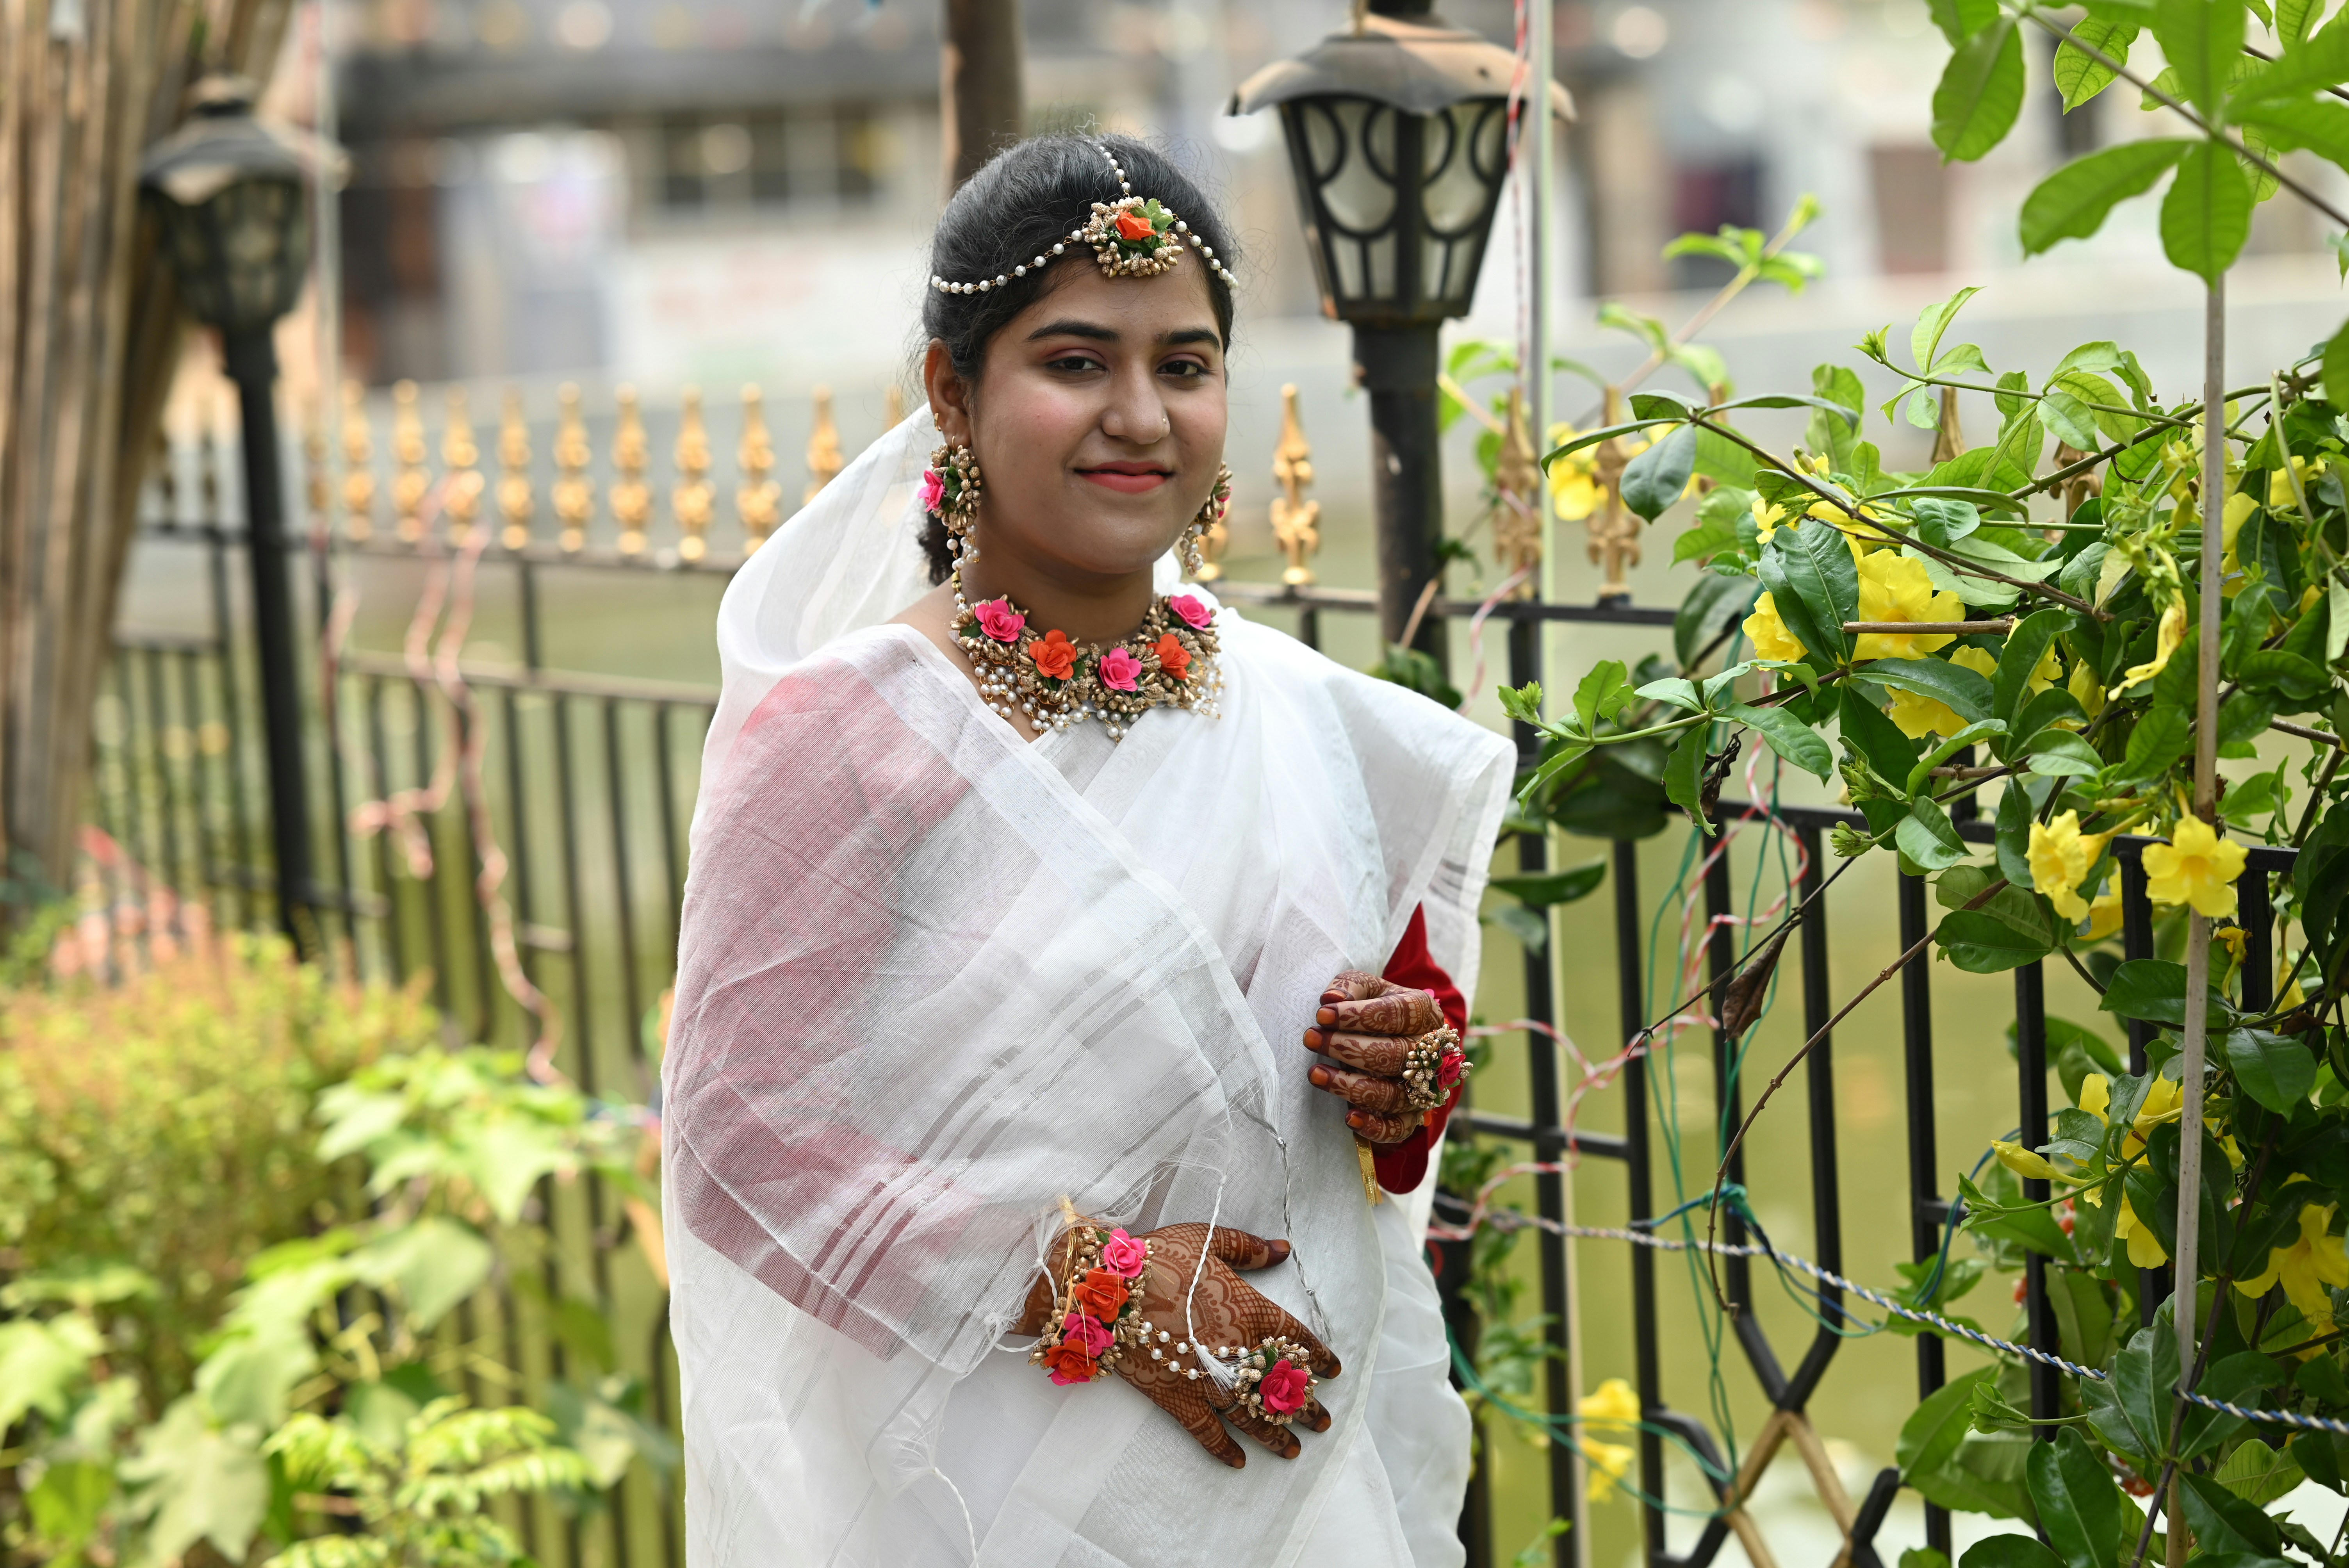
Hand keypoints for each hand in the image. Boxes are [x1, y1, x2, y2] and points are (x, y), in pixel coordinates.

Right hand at [1015, 1222, 1339, 1466]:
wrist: (1109, 1287)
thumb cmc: (1161, 1256)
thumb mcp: (1209, 1240)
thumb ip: (1249, 1249)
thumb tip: (1284, 1248)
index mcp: (1252, 1313)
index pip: (1298, 1340)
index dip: (1318, 1357)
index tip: (1332, 1370)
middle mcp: (1240, 1354)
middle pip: (1283, 1389)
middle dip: (1306, 1408)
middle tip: (1323, 1422)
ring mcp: (1210, 1382)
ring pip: (1253, 1418)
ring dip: (1277, 1436)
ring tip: (1295, 1450)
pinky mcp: (1179, 1399)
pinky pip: (1207, 1433)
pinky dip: (1224, 1450)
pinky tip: (1239, 1462)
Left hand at [1301, 970, 1446, 1143]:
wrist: (1394, 1040)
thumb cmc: (1375, 1011)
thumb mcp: (1367, 989)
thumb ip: (1350, 987)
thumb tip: (1331, 999)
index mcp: (1424, 1012)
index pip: (1398, 1013)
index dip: (1359, 1015)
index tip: (1322, 1015)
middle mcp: (1430, 1052)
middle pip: (1397, 1054)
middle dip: (1350, 1048)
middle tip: (1312, 1039)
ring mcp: (1422, 1087)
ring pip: (1394, 1093)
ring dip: (1350, 1086)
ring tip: (1315, 1074)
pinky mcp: (1411, 1116)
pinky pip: (1398, 1128)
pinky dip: (1374, 1126)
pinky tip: (1348, 1117)